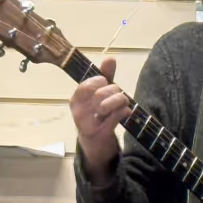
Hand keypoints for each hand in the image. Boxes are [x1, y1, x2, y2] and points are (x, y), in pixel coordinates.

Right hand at [69, 57, 130, 183]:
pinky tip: (127, 113)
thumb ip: (105, 76)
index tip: (106, 85)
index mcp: (76, 99)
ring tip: (123, 105)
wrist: (94, 145)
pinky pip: (114, 117)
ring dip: (120, 102)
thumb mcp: (98, 95)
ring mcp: (87, 123)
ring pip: (107, 105)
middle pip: (101, 93)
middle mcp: (78, 111)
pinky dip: (124, 112)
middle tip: (119, 96)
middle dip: (115, 92)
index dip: (102, 81)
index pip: (90, 83)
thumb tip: (110, 58)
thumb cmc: (96, 116)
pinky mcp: (98, 134)